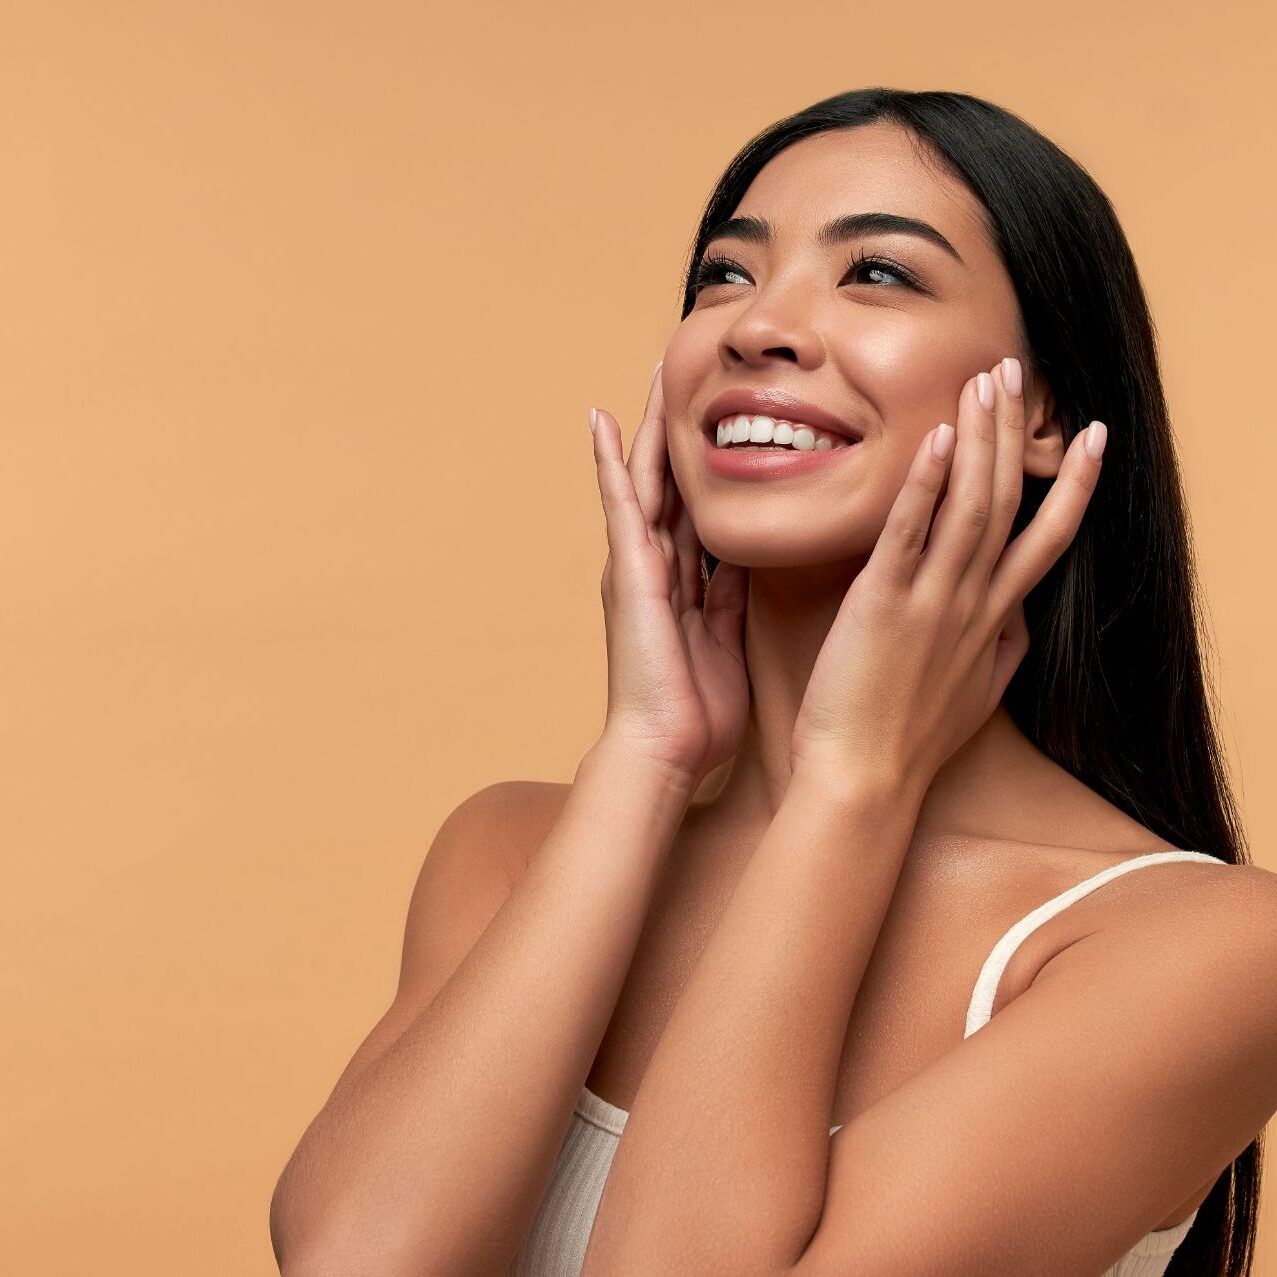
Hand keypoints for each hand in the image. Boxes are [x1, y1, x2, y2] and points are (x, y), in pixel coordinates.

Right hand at [589, 362, 749, 787]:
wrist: (665, 749)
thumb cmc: (697, 712)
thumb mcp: (726, 641)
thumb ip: (730, 599)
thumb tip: (746, 562)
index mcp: (683, 583)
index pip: (698, 509)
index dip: (710, 465)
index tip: (726, 422)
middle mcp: (654, 566)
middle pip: (671, 482)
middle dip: (680, 430)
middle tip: (688, 373)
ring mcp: (636, 565)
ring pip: (647, 479)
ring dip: (651, 427)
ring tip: (655, 372)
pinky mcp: (627, 570)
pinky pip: (620, 504)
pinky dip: (610, 462)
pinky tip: (602, 420)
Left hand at [789, 358, 1105, 795]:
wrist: (865, 781)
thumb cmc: (908, 741)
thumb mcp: (976, 695)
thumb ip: (1001, 651)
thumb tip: (1018, 621)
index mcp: (994, 621)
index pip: (1047, 540)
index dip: (1074, 486)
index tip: (1092, 436)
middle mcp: (973, 603)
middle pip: (1008, 503)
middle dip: (1015, 434)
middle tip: (1014, 371)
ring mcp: (932, 601)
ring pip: (970, 506)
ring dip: (980, 440)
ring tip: (985, 382)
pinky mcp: (883, 604)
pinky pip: (910, 533)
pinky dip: (926, 484)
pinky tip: (936, 438)